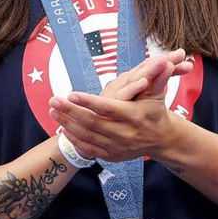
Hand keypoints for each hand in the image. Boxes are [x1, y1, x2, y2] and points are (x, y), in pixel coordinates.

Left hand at [48, 50, 190, 162]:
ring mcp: (117, 147)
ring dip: (68, 124)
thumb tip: (165, 62)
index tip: (71, 94)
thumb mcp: (157, 94)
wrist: (160, 139)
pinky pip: (89, 149)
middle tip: (53, 100)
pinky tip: (63, 128)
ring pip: (88, 136)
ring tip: (52, 111)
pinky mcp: (112, 156)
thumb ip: (157, 78)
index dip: (90, 102)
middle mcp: (125, 134)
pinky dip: (74, 140)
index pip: (108, 108)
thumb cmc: (155, 111)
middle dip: (71, 112)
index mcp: (134, 116)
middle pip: (93, 122)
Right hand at [100, 49, 191, 101]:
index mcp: (136, 78)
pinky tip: (144, 82)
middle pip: (147, 67)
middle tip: (180, 54)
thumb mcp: (143, 96)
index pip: (154, 66)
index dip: (170, 61)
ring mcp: (119, 88)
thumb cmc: (120, 107)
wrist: (96, 123)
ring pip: (137, 77)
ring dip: (150, 69)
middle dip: (164, 61)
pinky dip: (133, 88)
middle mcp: (127, 80)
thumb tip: (178, 66)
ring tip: (164, 62)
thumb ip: (159, 82)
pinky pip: (125, 94)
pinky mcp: (112, 100)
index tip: (186, 60)